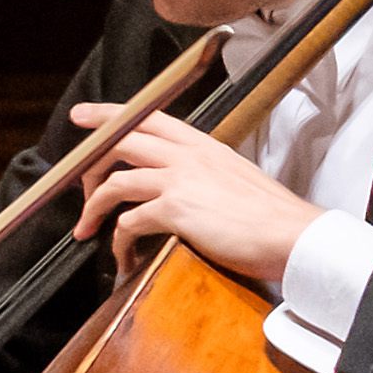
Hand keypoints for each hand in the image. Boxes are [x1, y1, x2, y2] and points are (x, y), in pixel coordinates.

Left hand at [72, 103, 318, 292]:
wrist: (295, 236)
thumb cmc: (270, 217)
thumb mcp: (234, 177)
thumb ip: (203, 173)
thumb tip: (180, 186)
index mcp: (202, 145)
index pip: (147, 117)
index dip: (109, 114)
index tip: (83, 116)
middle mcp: (188, 155)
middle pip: (119, 141)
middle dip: (87, 164)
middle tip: (77, 189)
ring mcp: (180, 180)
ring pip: (115, 183)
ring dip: (93, 210)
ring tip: (88, 230)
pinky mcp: (176, 209)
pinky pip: (128, 223)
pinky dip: (119, 243)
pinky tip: (125, 258)